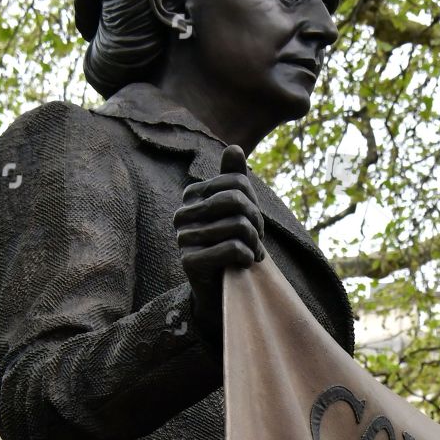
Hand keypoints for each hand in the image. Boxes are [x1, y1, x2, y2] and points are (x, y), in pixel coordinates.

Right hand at [173, 144, 265, 342]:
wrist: (221, 291)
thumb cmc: (230, 246)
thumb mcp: (237, 211)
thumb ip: (234, 179)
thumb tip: (234, 148)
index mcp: (192, 196)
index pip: (237, 182)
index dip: (254, 203)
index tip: (254, 223)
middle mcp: (182, 215)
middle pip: (236, 200)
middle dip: (256, 222)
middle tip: (258, 240)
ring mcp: (182, 238)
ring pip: (238, 225)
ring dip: (255, 244)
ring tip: (252, 254)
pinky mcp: (189, 261)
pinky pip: (231, 247)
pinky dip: (247, 257)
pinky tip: (244, 264)